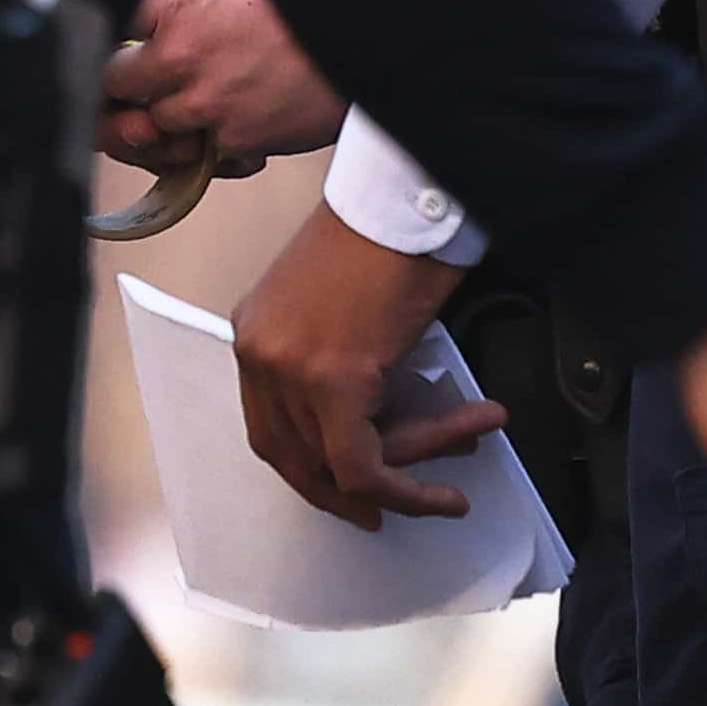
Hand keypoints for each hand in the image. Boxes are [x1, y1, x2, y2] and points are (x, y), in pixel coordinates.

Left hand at [101, 0, 346, 177]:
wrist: (371, 22)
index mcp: (173, 0)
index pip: (105, 30)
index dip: (111, 41)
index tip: (120, 48)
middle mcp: (179, 53)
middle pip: (116, 85)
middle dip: (134, 85)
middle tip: (156, 80)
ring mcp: (206, 102)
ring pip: (158, 125)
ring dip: (177, 117)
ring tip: (216, 94)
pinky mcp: (237, 139)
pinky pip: (206, 153)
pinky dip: (222, 140)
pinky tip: (252, 109)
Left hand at [230, 204, 497, 528]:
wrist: (411, 195)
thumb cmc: (394, 235)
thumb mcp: (350, 307)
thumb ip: (348, 365)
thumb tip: (389, 421)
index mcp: (255, 332)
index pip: (270, 427)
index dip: (310, 469)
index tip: (348, 492)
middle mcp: (259, 352)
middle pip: (293, 455)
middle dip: (345, 493)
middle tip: (388, 510)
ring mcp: (289, 367)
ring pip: (338, 464)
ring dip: (403, 480)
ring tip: (451, 480)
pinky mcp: (333, 379)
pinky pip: (363, 464)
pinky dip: (405, 490)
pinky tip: (442, 493)